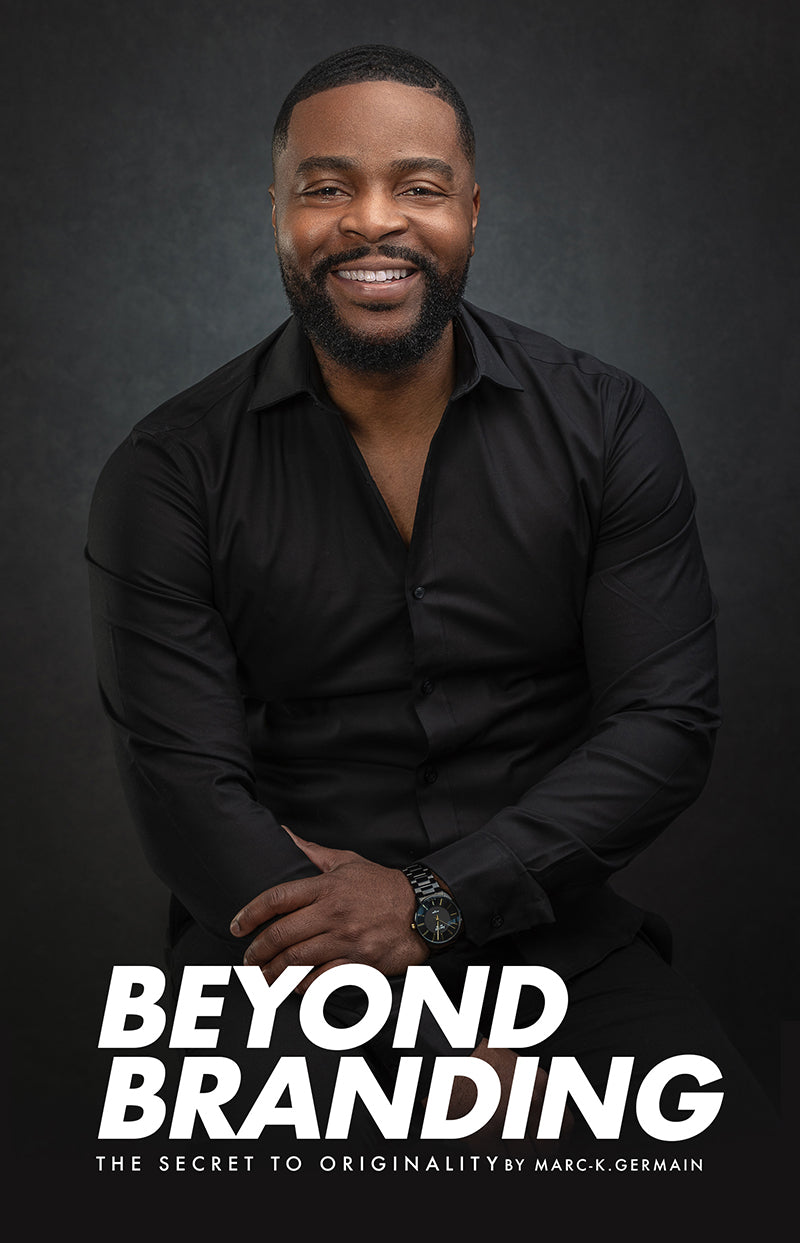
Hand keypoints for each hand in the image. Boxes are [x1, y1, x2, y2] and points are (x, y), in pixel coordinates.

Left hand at [230, 828, 427, 988]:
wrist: (424, 909)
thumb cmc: (382, 885)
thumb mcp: (348, 861)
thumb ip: (313, 852)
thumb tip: (285, 834)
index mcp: (327, 886)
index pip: (277, 899)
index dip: (250, 914)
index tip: (236, 927)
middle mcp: (333, 912)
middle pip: (281, 934)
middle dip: (258, 951)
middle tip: (248, 961)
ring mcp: (346, 939)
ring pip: (297, 960)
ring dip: (273, 974)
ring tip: (262, 980)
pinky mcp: (360, 962)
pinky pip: (324, 978)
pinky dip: (305, 986)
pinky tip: (295, 987)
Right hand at [449, 1040, 568, 1154]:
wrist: (451, 1057)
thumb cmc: (486, 1064)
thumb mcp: (524, 1070)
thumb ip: (542, 1096)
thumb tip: (555, 1132)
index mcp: (541, 1085)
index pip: (564, 1127)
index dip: (560, 1142)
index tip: (554, 1146)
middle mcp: (528, 1101)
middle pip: (547, 1147)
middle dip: (540, 1153)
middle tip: (529, 1150)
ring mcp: (506, 1118)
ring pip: (526, 1158)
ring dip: (518, 1157)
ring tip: (508, 1146)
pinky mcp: (484, 1133)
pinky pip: (501, 1160)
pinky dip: (499, 1158)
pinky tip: (492, 1146)